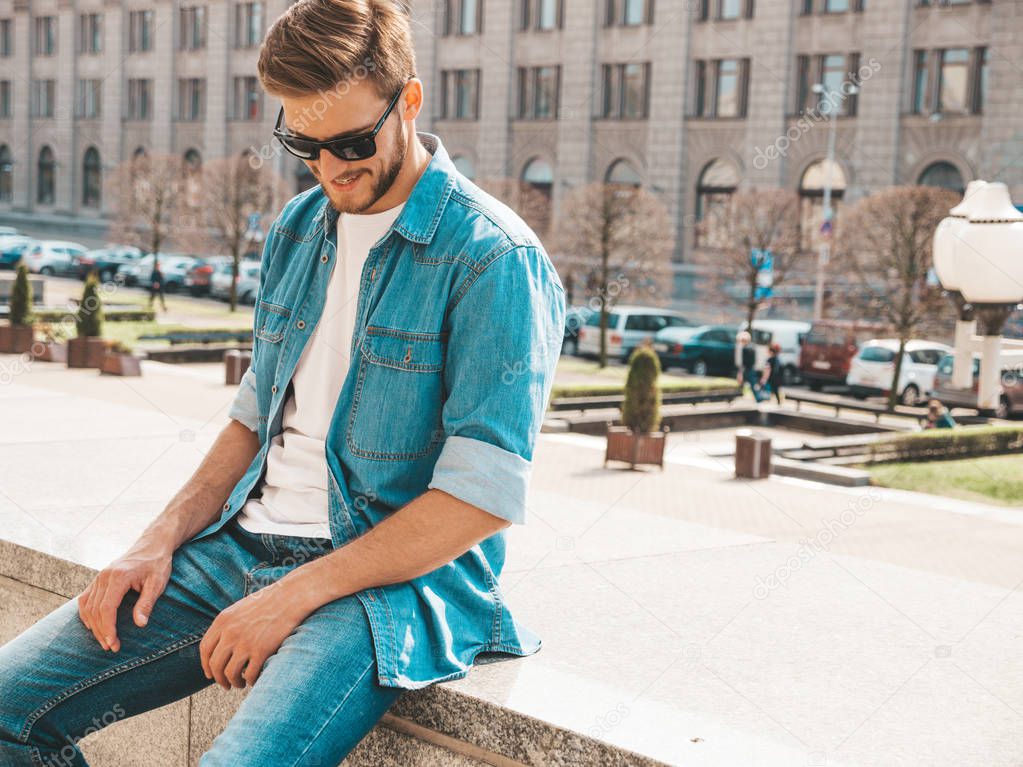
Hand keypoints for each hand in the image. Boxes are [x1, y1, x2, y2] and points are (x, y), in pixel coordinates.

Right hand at [78, 537, 173, 651]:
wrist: (153, 544)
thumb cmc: (157, 563)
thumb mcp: (157, 583)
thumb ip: (147, 603)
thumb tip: (140, 624)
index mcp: (118, 576)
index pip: (107, 608)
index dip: (108, 628)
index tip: (113, 643)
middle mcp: (104, 576)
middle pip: (96, 610)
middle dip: (101, 631)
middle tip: (111, 647)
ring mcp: (99, 576)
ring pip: (88, 606)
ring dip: (93, 625)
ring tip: (104, 640)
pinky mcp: (99, 578)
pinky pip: (85, 598)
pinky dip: (86, 613)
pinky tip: (92, 625)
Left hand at [200, 580, 310, 689]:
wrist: (290, 596)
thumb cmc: (268, 602)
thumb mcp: (240, 609)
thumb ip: (228, 626)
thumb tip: (221, 647)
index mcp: (223, 621)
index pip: (205, 649)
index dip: (205, 665)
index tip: (210, 674)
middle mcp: (230, 633)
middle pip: (216, 665)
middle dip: (219, 679)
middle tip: (226, 684)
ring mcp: (245, 643)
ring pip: (230, 673)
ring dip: (234, 682)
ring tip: (240, 684)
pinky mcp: (261, 650)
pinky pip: (251, 674)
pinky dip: (251, 681)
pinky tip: (255, 680)